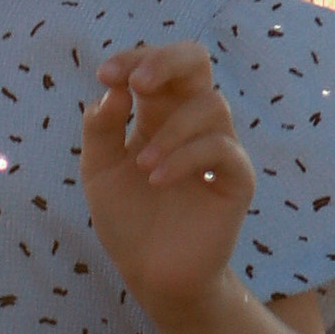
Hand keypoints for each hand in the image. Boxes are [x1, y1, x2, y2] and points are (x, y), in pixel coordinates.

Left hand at [80, 43, 255, 322]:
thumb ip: (101, 129)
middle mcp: (190, 123)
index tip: (105, 76)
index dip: (133, 59)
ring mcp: (217, 149)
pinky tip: (157, 180)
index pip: (156, 65)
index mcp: (157, 114)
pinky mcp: (236, 181)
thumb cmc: (127, 220)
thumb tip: (114, 90)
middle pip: (197, 62)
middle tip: (139, 83)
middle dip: (167, 62)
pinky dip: (185, 158)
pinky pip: (222, 150)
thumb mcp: (98, 170)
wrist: (150, 274)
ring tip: (142, 166)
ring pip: (212, 105)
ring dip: (171, 129)